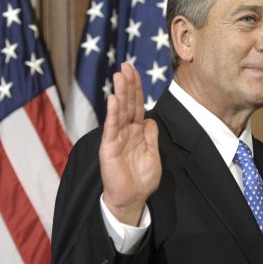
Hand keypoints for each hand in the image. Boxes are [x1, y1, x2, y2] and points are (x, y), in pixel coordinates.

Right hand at [99, 63, 160, 225]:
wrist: (132, 198)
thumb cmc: (142, 179)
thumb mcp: (153, 155)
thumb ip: (151, 136)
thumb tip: (151, 119)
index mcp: (137, 132)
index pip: (137, 106)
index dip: (137, 89)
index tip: (135, 72)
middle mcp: (126, 131)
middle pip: (127, 104)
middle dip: (127, 84)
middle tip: (126, 65)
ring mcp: (116, 138)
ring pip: (119, 111)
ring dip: (120, 93)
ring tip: (120, 75)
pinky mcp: (108, 147)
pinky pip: (111, 128)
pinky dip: (112, 113)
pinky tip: (113, 100)